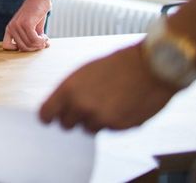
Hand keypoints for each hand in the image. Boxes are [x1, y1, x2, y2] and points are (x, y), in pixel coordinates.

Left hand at [2, 0, 50, 51]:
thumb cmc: (36, 13)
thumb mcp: (33, 27)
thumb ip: (33, 38)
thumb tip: (42, 47)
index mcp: (10, 28)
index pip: (6, 46)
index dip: (18, 49)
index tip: (29, 45)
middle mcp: (11, 27)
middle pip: (22, 48)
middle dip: (34, 48)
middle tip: (43, 42)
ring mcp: (17, 26)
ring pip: (29, 45)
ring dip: (40, 44)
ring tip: (45, 38)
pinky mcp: (26, 24)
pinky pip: (34, 40)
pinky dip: (41, 41)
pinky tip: (45, 36)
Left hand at [39, 44, 178, 131]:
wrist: (150, 67)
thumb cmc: (116, 65)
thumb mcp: (83, 72)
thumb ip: (69, 91)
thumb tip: (59, 107)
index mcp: (68, 89)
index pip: (45, 115)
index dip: (49, 116)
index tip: (51, 117)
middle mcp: (81, 106)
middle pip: (66, 125)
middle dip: (73, 118)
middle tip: (85, 106)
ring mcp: (100, 119)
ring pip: (87, 128)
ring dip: (94, 120)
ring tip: (107, 102)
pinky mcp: (118, 127)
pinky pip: (107, 129)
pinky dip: (112, 122)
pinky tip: (121, 105)